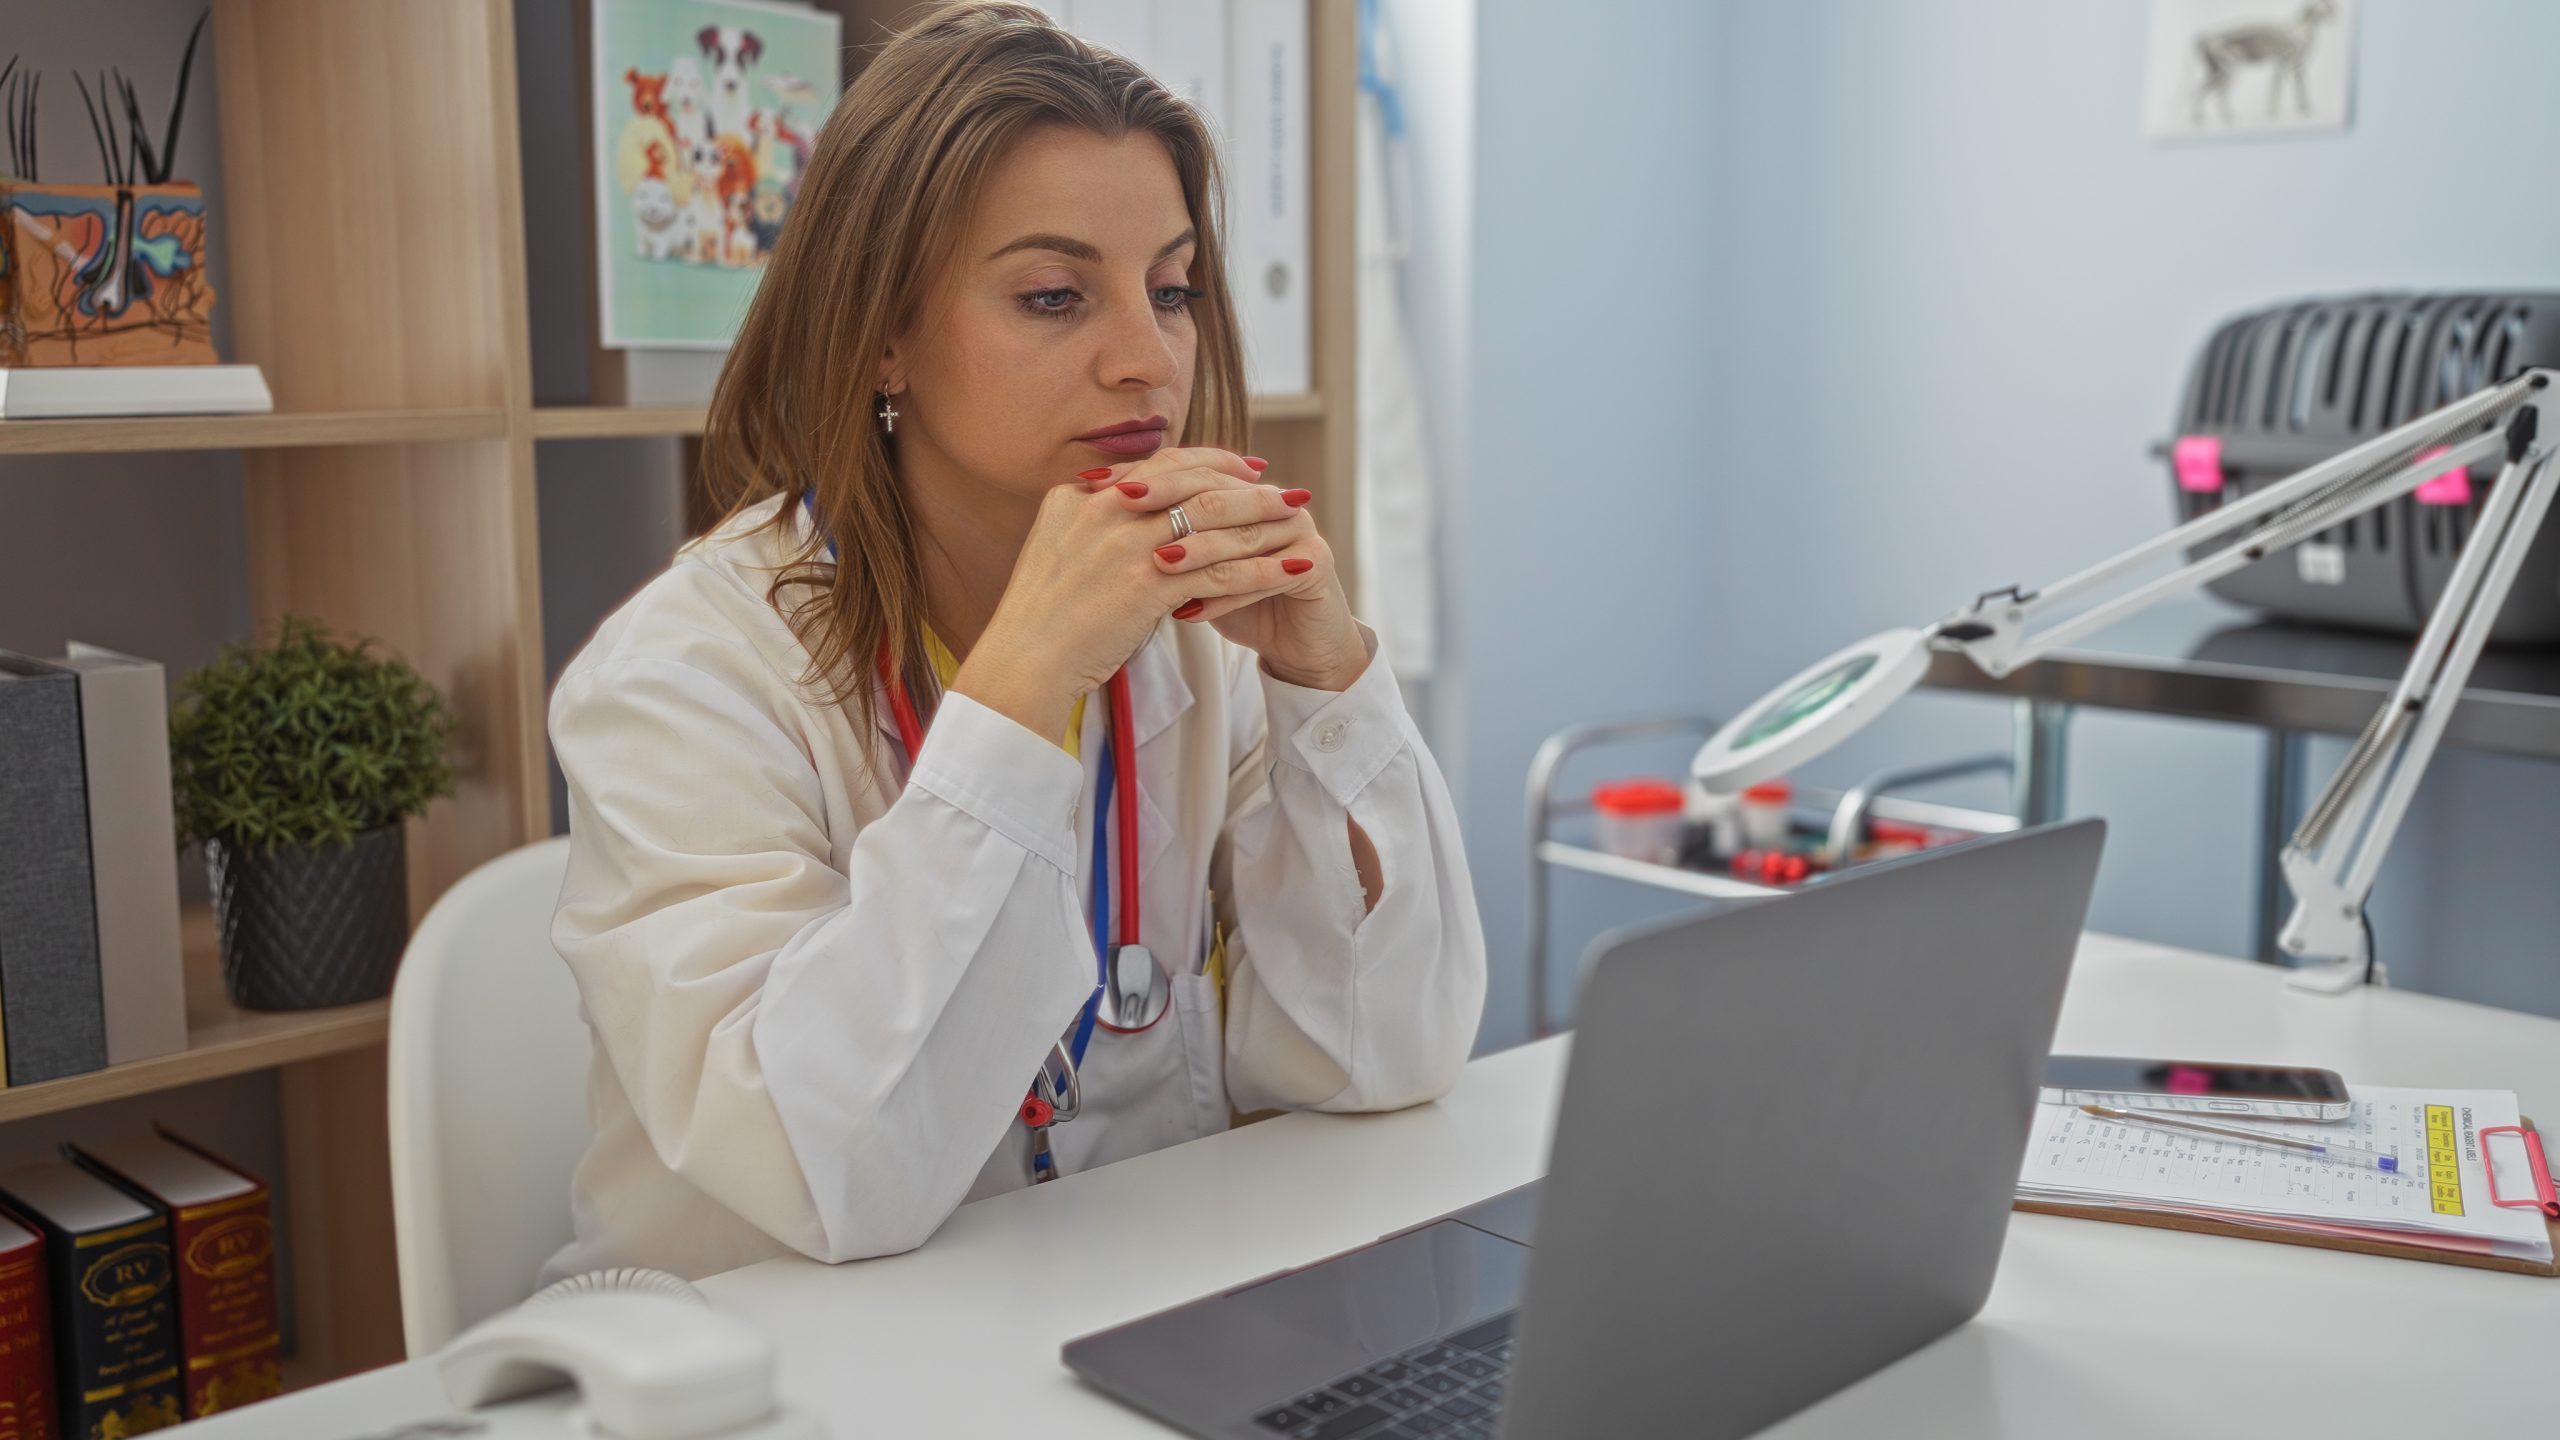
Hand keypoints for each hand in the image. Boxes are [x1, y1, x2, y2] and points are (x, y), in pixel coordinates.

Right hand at [952, 452, 1321, 738]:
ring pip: (1212, 522)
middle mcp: (1100, 510)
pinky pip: (1220, 572)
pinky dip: (1261, 569)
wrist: (1022, 666)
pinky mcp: (1145, 586)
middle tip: (1285, 489)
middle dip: (1245, 484)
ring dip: (1263, 519)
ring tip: (1300, 520)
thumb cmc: (1041, 623)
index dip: (1207, 462)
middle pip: (1191, 483)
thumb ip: (1094, 525)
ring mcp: (1121, 546)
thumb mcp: (1059, 554)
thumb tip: (1136, 510)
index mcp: (1077, 498)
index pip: (1157, 465)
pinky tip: (1291, 569)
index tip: (1242, 465)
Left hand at [1085, 450, 1368, 690]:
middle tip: (1123, 505)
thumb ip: (1157, 532)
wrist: (1295, 645)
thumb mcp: (1189, 564)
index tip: (1098, 486)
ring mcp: (1298, 528)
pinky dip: (1225, 595)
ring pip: (1238, 534)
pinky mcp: (1315, 564)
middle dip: (1167, 500)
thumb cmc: (1235, 601)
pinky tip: (1189, 611)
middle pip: (1214, 492)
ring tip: (1156, 564)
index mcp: (1240, 490)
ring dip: (1196, 550)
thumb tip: (1092, 500)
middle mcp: (1271, 500)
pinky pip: (1264, 575)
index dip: (1144, 476)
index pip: (1190, 469)